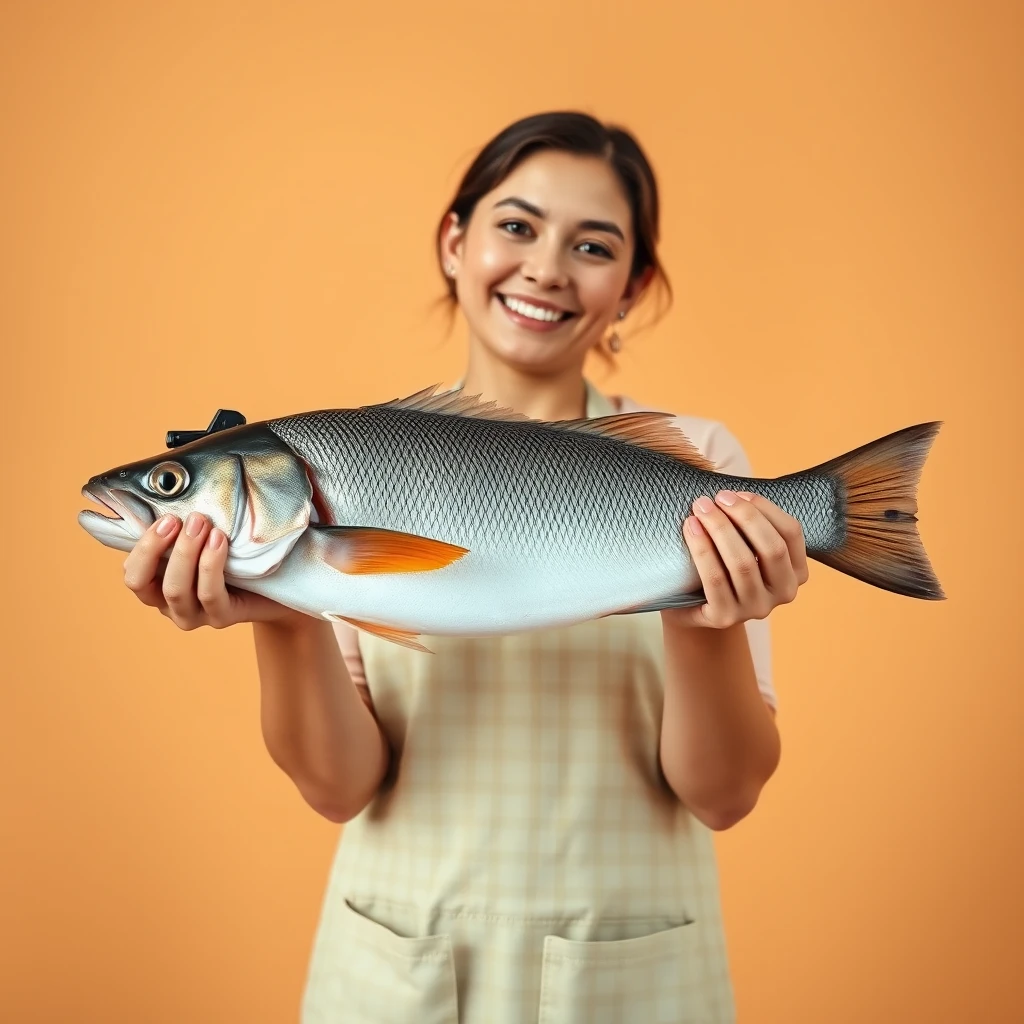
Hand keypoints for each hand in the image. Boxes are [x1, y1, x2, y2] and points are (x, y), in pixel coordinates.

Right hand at [122, 512, 300, 630]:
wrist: (280, 582)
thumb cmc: (237, 553)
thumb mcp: (205, 537)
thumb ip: (185, 524)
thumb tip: (172, 488)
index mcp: (157, 584)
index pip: (132, 573)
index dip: (141, 546)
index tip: (166, 517)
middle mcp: (170, 604)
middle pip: (143, 583)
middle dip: (157, 546)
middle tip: (183, 518)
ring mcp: (193, 616)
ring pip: (175, 590)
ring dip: (186, 553)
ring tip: (203, 524)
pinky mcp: (221, 619)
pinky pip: (209, 595)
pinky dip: (210, 564)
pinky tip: (219, 541)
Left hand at [675, 489, 808, 628]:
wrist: (691, 604)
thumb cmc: (722, 564)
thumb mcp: (745, 544)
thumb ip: (750, 523)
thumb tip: (734, 492)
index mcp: (796, 572)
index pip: (791, 533)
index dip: (765, 508)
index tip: (737, 493)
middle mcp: (783, 593)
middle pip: (771, 548)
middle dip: (743, 516)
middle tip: (716, 498)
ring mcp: (756, 609)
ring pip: (743, 563)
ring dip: (720, 528)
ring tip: (700, 507)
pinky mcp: (725, 617)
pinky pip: (715, 579)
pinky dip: (702, 548)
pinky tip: (690, 527)